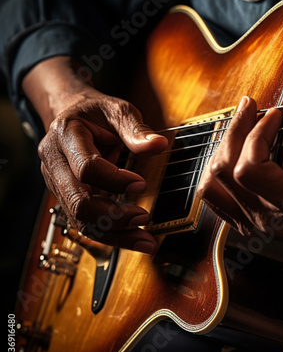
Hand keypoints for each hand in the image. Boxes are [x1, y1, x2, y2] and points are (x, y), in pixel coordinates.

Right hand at [23, 56, 167, 252]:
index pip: (86, 168)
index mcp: (65, 135)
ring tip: (146, 240)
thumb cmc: (96, 113)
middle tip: (144, 218)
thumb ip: (136, 129)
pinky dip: (111, 234)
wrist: (73, 116)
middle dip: (113, 216)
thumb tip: (158, 146)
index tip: (141, 183)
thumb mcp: (118, 111)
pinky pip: (86, 223)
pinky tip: (135, 238)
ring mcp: (58, 184)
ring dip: (115, 234)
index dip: (114, 180)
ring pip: (81, 220)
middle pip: (78, 201)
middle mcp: (55, 163)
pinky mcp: (68, 198)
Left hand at [197, 96, 282, 269]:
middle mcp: (267, 218)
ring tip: (238, 128)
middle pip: (226, 172)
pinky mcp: (245, 225)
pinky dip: (217, 171)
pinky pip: (214, 197)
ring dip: (221, 150)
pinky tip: (229, 152)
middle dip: (235, 130)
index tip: (273, 114)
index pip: (250, 168)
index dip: (257, 134)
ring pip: (213, 184)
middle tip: (249, 107)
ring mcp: (253, 225)